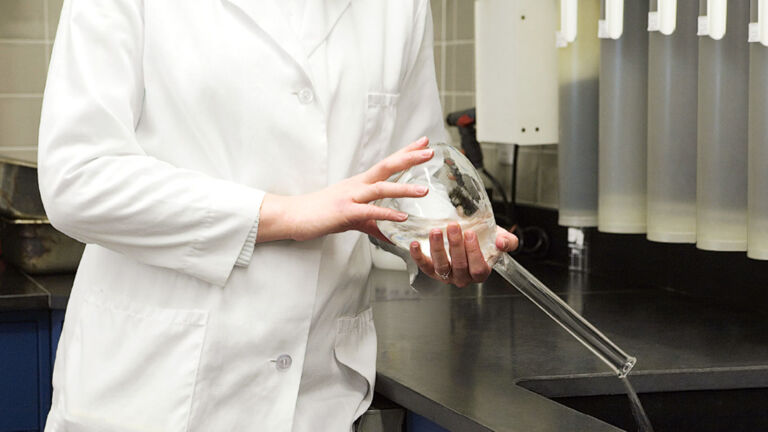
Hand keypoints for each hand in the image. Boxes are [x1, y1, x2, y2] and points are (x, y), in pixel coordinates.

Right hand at [257, 137, 433, 242]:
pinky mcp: (344, 212)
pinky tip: (402, 217)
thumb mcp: (353, 218)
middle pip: (387, 167)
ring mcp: (350, 197)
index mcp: (360, 183)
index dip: (406, 153)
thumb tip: (391, 234)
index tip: (423, 142)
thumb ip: (373, 224)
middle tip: (429, 151)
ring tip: (424, 190)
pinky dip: (386, 214)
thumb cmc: (321, 214)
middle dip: (409, 159)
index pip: (387, 164)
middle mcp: (357, 185)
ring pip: (381, 189)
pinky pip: (369, 212)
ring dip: (404, 189)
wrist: (293, 216)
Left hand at [409, 225, 517, 286]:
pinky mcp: (431, 270)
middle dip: (455, 245)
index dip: (474, 252)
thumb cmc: (485, 240)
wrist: (468, 237)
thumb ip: (507, 241)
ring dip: (437, 248)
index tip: (471, 233)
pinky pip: (424, 266)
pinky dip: (418, 256)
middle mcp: (463, 277)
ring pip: (441, 266)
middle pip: (458, 265)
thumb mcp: (500, 238)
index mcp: (480, 272)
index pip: (478, 268)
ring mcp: (446, 275)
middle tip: (453, 227)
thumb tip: (502, 242)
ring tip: (436, 231)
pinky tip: (415, 244)